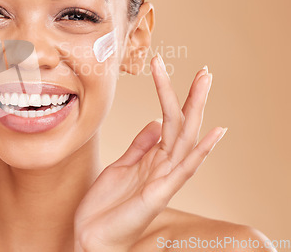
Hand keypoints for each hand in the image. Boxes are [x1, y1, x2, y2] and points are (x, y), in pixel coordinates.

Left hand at [73, 54, 226, 251]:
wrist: (92, 233)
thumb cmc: (107, 203)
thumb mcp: (123, 165)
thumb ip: (141, 145)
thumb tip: (155, 120)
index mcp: (154, 157)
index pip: (168, 120)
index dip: (171, 94)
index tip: (168, 69)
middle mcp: (163, 165)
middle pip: (182, 125)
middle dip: (192, 97)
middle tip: (204, 71)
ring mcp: (164, 179)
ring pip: (184, 138)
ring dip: (195, 109)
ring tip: (204, 84)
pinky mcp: (159, 194)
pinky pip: (182, 169)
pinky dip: (199, 151)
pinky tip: (212, 134)